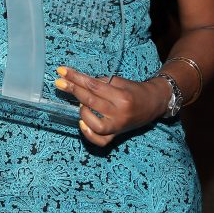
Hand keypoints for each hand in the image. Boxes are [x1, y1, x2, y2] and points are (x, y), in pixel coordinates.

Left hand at [54, 65, 169, 145]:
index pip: (93, 85)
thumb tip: (79, 82)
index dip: (76, 78)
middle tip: (59, 83)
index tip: (62, 71)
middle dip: (72, 90)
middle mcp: (120, 113)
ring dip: (82, 112)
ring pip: (94, 124)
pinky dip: (88, 134)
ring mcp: (118, 127)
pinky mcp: (117, 135)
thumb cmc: (134, 90)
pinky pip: (100, 141)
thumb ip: (101, 83)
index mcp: (122, 96)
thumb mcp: (120, 81)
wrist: (154, 103)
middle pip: (91, 101)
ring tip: (81, 104)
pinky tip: (82, 123)